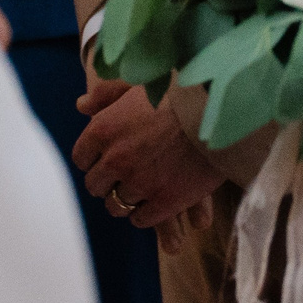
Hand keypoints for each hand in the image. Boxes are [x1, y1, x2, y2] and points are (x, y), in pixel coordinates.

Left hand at [71, 79, 226, 237]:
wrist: (221, 108)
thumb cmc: (179, 89)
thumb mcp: (138, 84)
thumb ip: (107, 94)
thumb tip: (81, 106)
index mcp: (102, 129)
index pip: (81, 158)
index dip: (94, 159)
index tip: (107, 158)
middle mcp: (114, 159)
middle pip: (96, 185)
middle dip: (108, 182)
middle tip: (124, 176)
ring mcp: (139, 183)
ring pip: (117, 206)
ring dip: (125, 200)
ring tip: (140, 191)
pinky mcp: (164, 202)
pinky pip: (141, 219)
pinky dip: (145, 214)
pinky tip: (155, 203)